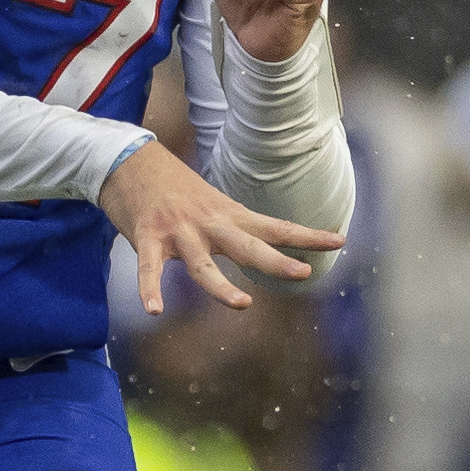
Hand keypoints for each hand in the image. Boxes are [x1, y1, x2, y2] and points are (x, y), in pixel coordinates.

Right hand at [98, 135, 340, 313]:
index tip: (339, 242)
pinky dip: (149, 290)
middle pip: (248, 247)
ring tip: (242, 304)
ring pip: (202, 266)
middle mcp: (208, 223)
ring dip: (222, 287)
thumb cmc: (173, 188)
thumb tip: (255, 248)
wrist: (130, 160)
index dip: (307, 236)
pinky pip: (148, 269)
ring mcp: (178, 231)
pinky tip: (154, 310)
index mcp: (228, 215)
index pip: (275, 226)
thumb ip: (231, 229)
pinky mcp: (147, 237)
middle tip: (303, 272)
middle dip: (276, 261)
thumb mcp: (211, 204)